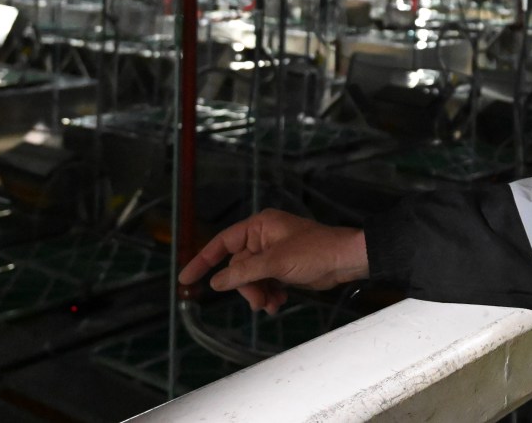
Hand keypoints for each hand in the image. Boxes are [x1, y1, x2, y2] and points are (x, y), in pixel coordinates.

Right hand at [178, 208, 368, 314]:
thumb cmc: (314, 252)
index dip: (202, 261)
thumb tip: (216, 282)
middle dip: (245, 287)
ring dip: (257, 294)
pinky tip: (278, 304)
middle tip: (257, 302)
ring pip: (250, 279)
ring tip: (271, 305)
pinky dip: (268, 295)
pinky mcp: (283, 268)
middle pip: (237, 267)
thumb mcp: (275, 262)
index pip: (222, 243)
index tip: (185, 279)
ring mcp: (273, 254)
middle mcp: (263, 238)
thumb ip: (243, 272)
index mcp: (259, 227)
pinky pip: (265, 284)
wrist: (346, 260)